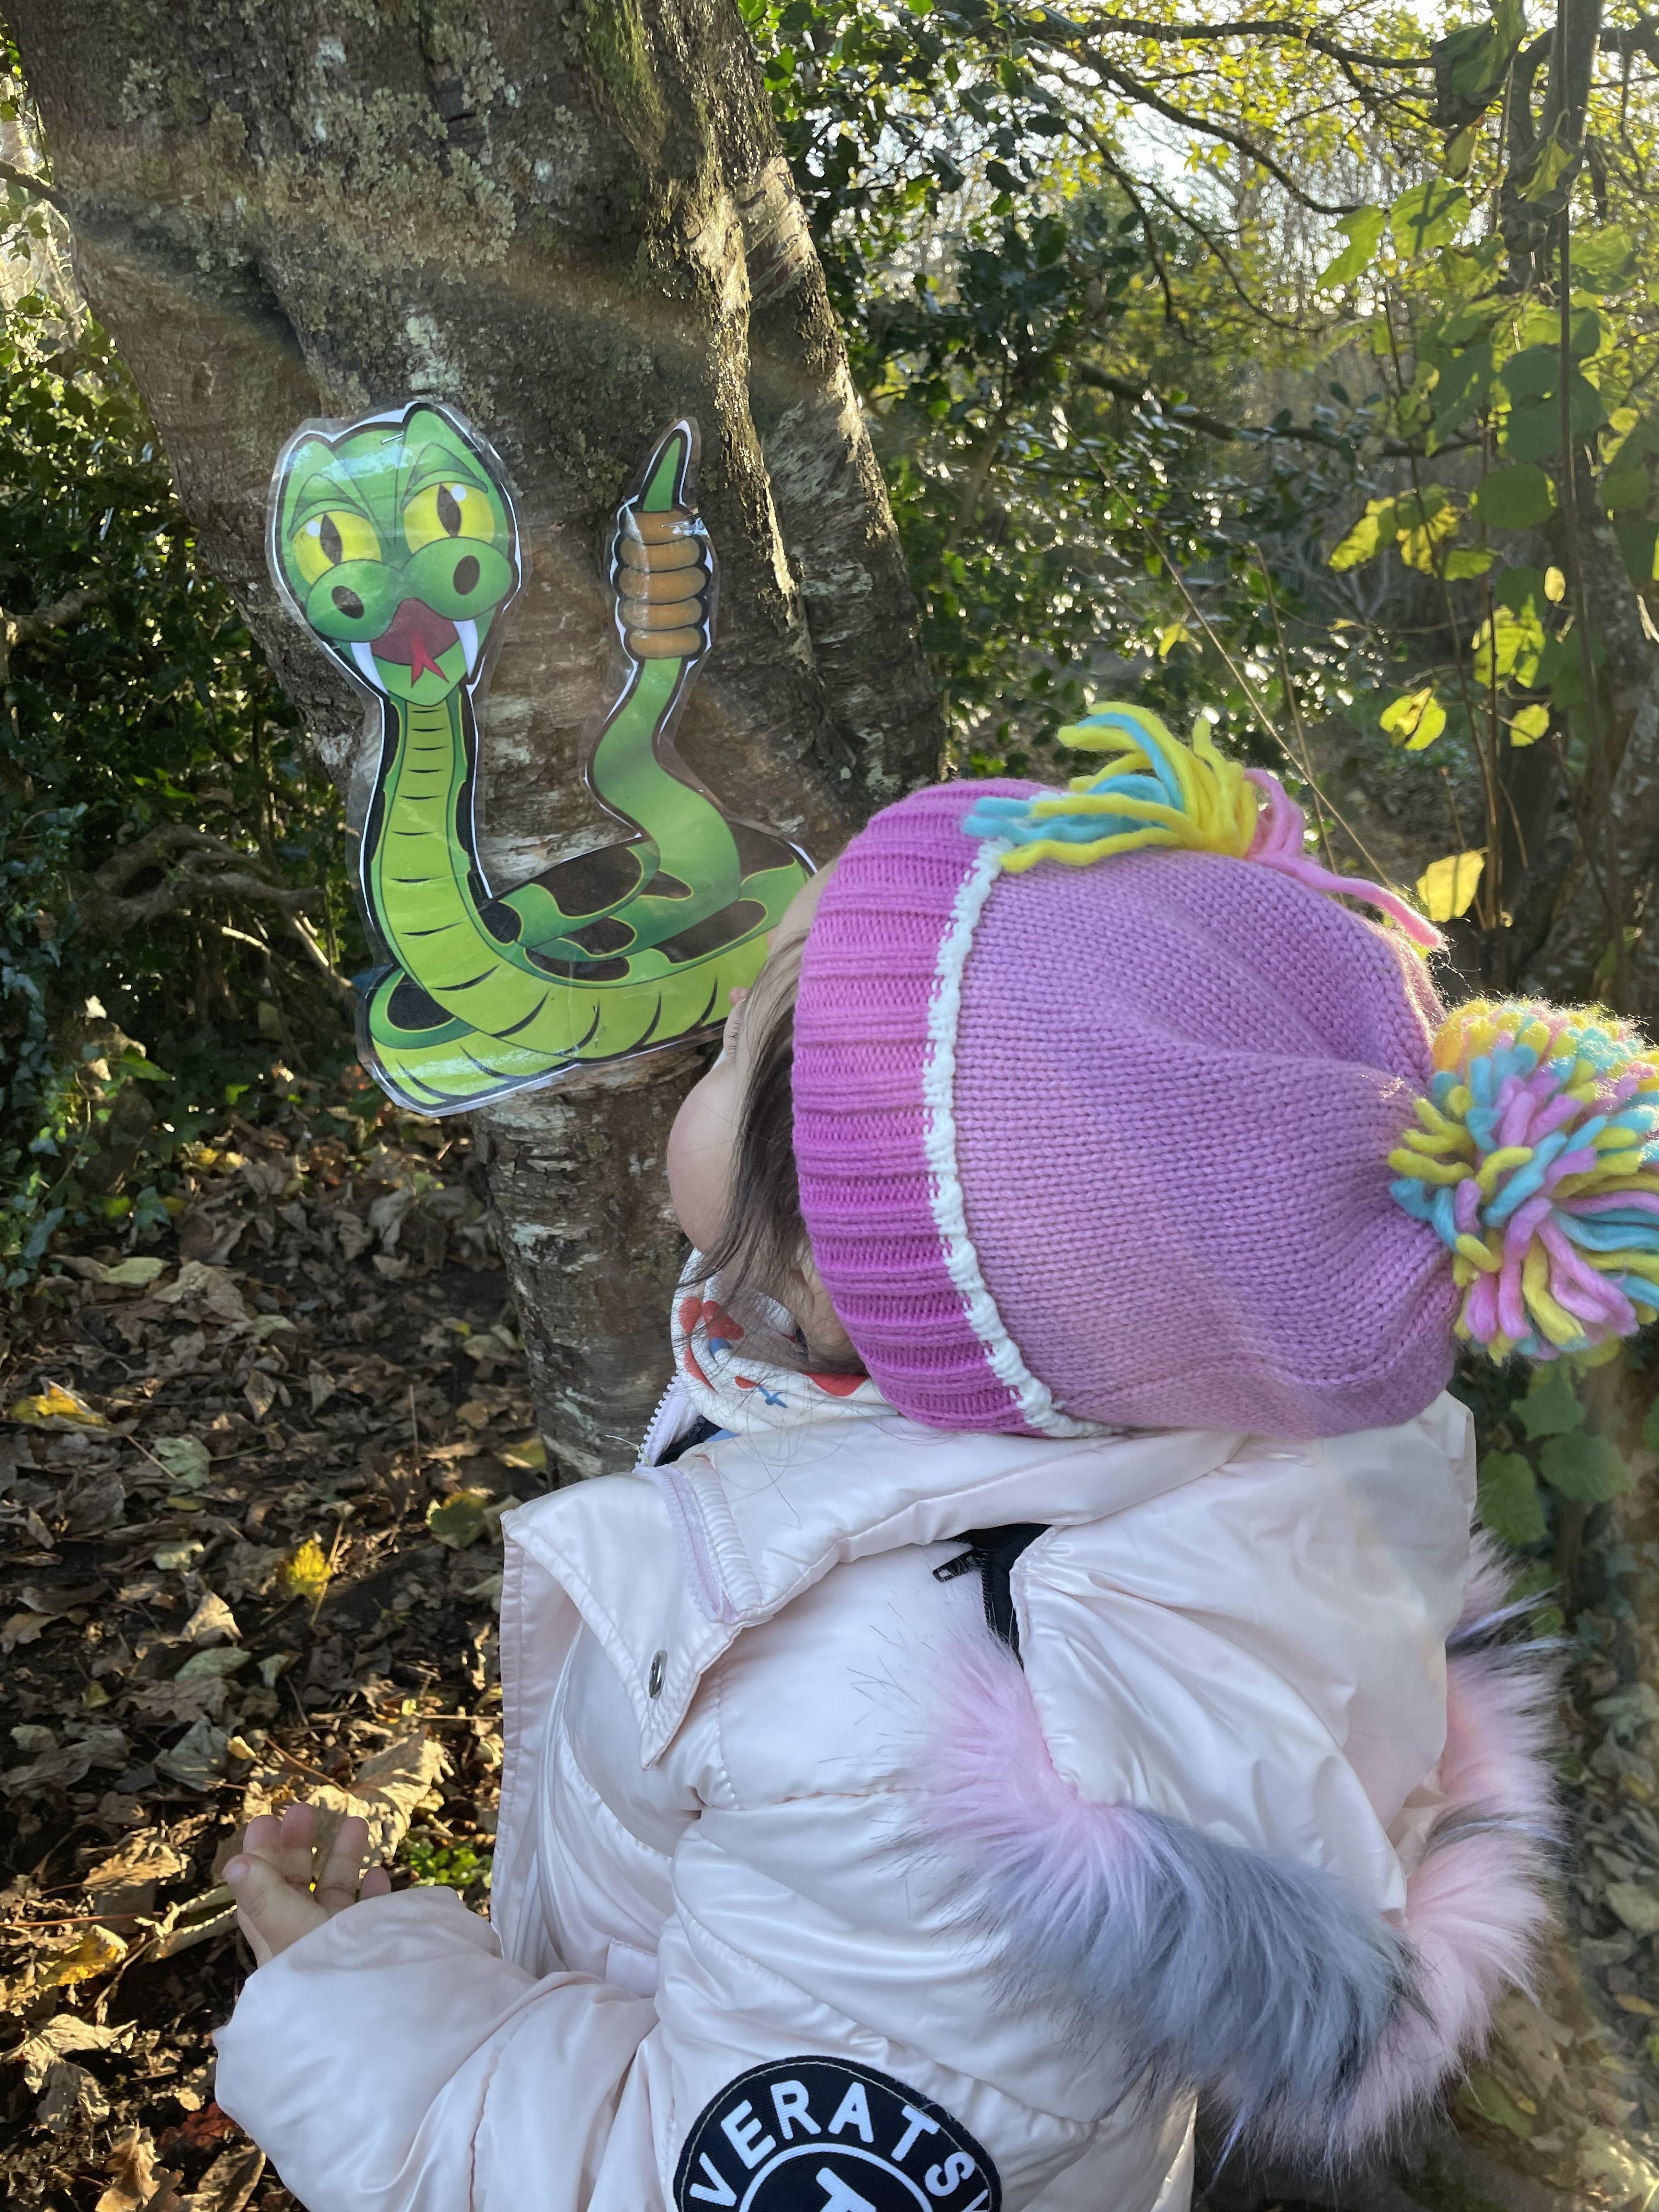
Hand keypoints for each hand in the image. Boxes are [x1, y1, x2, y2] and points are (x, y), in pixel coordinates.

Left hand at [223, 1801, 391, 1966]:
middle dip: (299, 1846)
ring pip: (337, 1894)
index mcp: (278, 1936)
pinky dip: (373, 1892)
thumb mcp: (290, 1929)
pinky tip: (380, 1875)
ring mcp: (340, 1944)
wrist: (375, 2021)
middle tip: (304, 1809)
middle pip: (296, 1886)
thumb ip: (265, 1895)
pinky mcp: (372, 1948)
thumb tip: (233, 1864)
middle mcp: (306, 1939)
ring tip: (356, 1822)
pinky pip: (370, 1916)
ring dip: (343, 1857)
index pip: (260, 1890)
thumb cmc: (324, 1971)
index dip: (260, 1855)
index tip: (265, 1820)